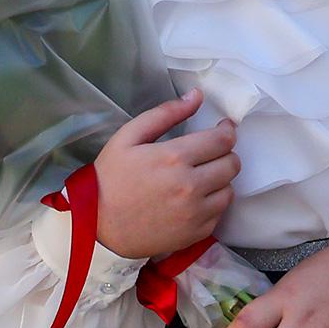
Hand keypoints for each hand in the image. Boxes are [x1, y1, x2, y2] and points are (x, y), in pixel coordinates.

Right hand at [92, 91, 237, 260]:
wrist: (96, 225)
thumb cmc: (110, 178)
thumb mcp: (128, 137)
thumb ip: (165, 113)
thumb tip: (196, 95)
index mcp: (175, 158)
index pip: (224, 140)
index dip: (227, 131)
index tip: (222, 129)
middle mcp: (191, 185)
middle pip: (232, 163)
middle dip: (224, 154)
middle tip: (209, 154)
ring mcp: (195, 212)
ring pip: (230, 188)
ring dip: (220, 180)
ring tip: (199, 177)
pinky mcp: (197, 232)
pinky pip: (220, 211)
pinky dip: (212, 202)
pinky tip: (193, 199)